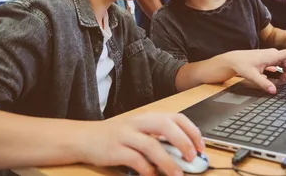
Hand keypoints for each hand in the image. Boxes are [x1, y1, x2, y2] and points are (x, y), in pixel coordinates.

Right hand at [81, 112, 204, 175]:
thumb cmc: (116, 137)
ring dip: (168, 162)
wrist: (84, 138)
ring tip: (177, 174)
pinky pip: (135, 159)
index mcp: (148, 117)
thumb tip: (184, 153)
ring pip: (151, 145)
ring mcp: (125, 135)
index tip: (201, 147)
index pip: (176, 117)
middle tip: (192, 158)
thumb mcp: (139, 132)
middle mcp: (138, 122)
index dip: (192, 131)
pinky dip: (147, 169)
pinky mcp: (114, 149)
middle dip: (183, 142)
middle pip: (166, 126)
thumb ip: (159, 139)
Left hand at [227, 48, 285, 92]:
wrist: (233, 60)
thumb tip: (274, 91)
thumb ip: (264, 83)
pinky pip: (282, 65)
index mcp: (272, 56)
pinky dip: (285, 72)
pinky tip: (282, 79)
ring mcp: (272, 56)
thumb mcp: (252, 76)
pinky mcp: (269, 59)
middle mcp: (274, 54)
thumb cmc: (242, 65)